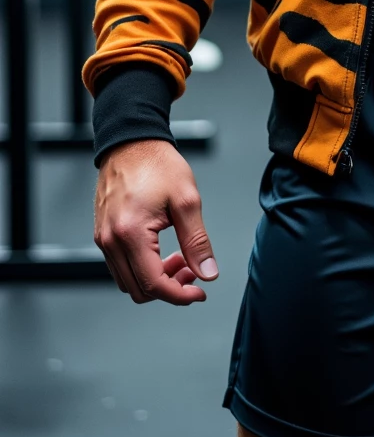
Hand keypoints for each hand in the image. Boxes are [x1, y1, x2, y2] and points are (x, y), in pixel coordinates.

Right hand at [94, 139, 218, 305]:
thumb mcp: (186, 200)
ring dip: (156, 280)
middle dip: (169, 288)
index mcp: (130, 233)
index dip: (180, 295)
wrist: (132, 141)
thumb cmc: (158, 164)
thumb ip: (197, 241)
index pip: (153, 285)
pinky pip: (120, 266)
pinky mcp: (102, 234)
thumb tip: (207, 273)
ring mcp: (103, 239)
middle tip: (192, 270)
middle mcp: (110, 241)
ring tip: (180, 260)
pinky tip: (162, 253)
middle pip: (138, 290)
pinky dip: (142, 269)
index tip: (200, 292)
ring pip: (127, 282)